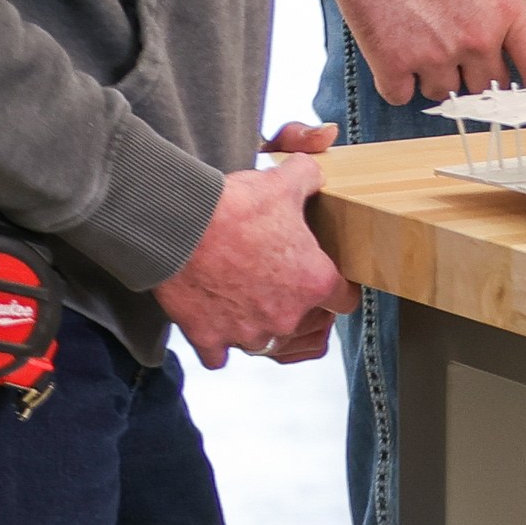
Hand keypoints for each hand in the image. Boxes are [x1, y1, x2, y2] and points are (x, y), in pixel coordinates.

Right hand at [155, 126, 361, 369]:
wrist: (180, 226)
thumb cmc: (235, 207)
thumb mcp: (285, 181)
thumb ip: (310, 176)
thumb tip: (317, 168)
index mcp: (314, 282)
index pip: (345, 302)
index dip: (337, 289)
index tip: (326, 281)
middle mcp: (285, 316)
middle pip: (306, 326)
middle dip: (299, 310)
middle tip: (284, 287)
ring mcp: (246, 333)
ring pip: (264, 343)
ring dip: (259, 327)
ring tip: (250, 302)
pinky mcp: (208, 339)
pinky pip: (219, 356)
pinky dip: (218, 342)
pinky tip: (216, 321)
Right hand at [316, 0, 525, 106]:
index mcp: (507, 8)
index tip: (525, 82)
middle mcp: (477, 38)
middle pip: (490, 87)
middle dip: (477, 74)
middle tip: (459, 54)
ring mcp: (434, 54)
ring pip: (444, 94)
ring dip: (435, 78)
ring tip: (423, 51)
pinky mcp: (391, 61)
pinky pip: (399, 95)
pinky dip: (396, 83)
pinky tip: (394, 61)